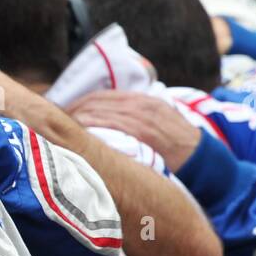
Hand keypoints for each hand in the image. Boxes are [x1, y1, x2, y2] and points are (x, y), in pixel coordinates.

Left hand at [68, 90, 200, 170]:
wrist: (202, 159)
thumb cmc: (178, 146)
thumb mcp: (159, 124)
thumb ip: (136, 120)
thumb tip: (106, 126)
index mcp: (143, 101)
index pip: (102, 96)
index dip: (80, 103)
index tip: (63, 113)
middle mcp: (141, 104)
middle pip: (96, 101)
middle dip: (73, 110)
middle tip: (52, 121)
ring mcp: (142, 116)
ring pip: (100, 110)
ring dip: (77, 118)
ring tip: (59, 128)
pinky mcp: (144, 131)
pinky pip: (111, 124)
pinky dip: (92, 125)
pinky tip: (77, 133)